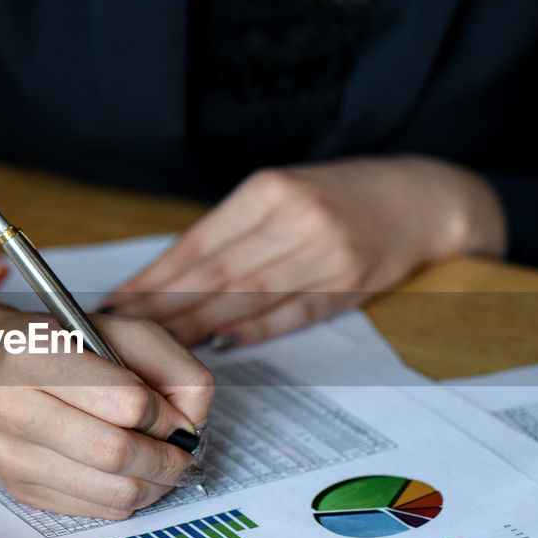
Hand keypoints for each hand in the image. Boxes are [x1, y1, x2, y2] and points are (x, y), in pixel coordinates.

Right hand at [0, 310, 213, 518]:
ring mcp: (8, 452)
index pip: (124, 401)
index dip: (165, 414)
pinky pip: (93, 510)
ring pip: (109, 492)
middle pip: (115, 454)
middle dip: (165, 460)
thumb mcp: (122, 330)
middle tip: (181, 454)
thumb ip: (173, 365)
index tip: (173, 415)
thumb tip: (192, 424)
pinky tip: (127, 474)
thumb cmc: (58, 345)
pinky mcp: (16, 488)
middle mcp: (9, 404)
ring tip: (161, 466)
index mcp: (34, 352)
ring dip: (153, 485)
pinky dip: (125, 498)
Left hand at [104, 156, 505, 346]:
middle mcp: (297, 220)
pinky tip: (217, 346)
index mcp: (271, 190)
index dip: (153, 278)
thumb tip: (169, 276)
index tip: (117, 301)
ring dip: (197, 326)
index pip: (198, 243)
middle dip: (163, 309)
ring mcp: (326, 256)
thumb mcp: (283, 192)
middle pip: (215, 275)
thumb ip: (233, 229)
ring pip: (246, 299)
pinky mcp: (348, 287)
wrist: (420, 199)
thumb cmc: (339, 195)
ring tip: (157, 347)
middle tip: (123, 333)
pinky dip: (251, 333)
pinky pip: (289, 315)